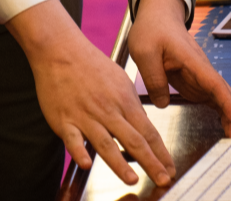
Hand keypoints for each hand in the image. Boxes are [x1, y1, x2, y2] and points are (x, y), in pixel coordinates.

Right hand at [4, 0, 175, 187]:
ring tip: (132, 179)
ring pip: (105, 143)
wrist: (60, 50)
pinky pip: (72, 139)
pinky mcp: (64, 120)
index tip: (170, 170)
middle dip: (151, 163)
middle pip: (133, 141)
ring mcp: (85, 116)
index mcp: (124, 101)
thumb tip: (142, 127)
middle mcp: (107, 110)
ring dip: (120, 163)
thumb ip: (131, 106)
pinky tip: (86, 162)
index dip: (161, 153)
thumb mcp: (120, 80)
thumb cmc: (91, 64)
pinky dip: (79, 151)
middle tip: (163, 180)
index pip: (148, 132)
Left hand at [128, 0, 230, 138]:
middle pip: (225, 93)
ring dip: (228, 116)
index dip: (227, 104)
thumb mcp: (144, 51)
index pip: (214, 83)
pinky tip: (223, 126)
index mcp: (191, 60)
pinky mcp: (194, 81)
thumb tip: (163, 102)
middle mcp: (201, 69)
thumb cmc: (152, 29)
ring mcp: (199, 76)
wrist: (158, 16)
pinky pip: (212, 98)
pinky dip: (220, 112)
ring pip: (221, 97)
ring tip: (230, 137)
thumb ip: (153, 78)